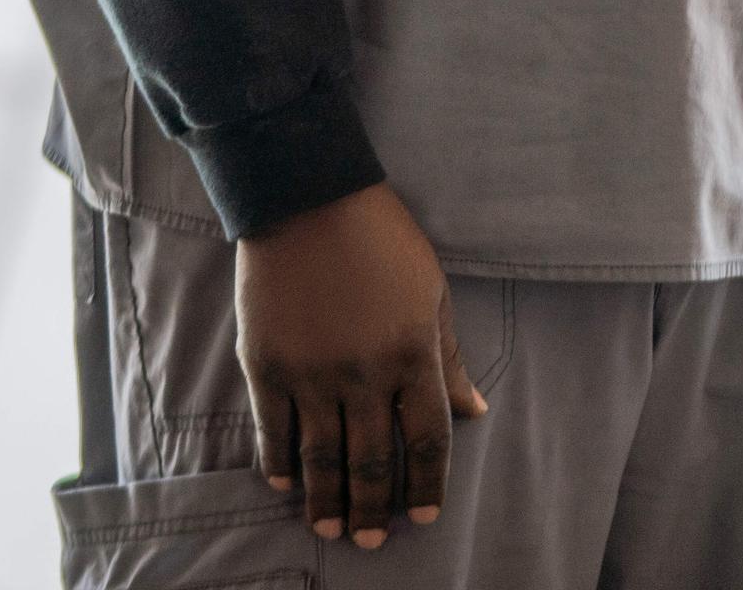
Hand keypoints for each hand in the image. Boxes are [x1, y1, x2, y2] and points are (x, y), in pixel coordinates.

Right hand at [236, 182, 487, 548]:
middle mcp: (365, 373)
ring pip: (322, 457)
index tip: (425, 516)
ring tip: (330, 530)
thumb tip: (475, 412)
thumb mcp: (432, 293)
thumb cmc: (383, 241)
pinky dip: (280, 462)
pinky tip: (287, 484)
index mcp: (413, 353)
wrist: (308, 200)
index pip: (426, 439)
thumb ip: (449, 358)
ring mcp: (313, 372)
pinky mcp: (268, 365)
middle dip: (375, 508)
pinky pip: (274, 429)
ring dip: (327, 501)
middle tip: (372, 542)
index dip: (426, 484)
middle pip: (371, 461)